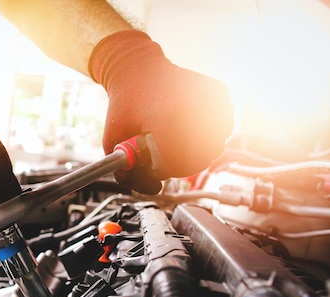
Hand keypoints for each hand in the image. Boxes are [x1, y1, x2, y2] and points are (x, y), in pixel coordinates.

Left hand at [89, 30, 233, 193]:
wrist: (137, 67)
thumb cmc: (125, 103)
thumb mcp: (113, 139)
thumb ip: (125, 171)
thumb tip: (151, 188)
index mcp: (167, 121)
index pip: (176, 166)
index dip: (161, 169)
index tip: (151, 160)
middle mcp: (194, 110)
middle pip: (198, 161)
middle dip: (179, 163)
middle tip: (164, 150)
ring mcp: (210, 101)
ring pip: (213, 147)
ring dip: (195, 149)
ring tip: (174, 134)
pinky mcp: (220, 94)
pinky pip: (222, 129)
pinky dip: (208, 133)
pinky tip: (188, 123)